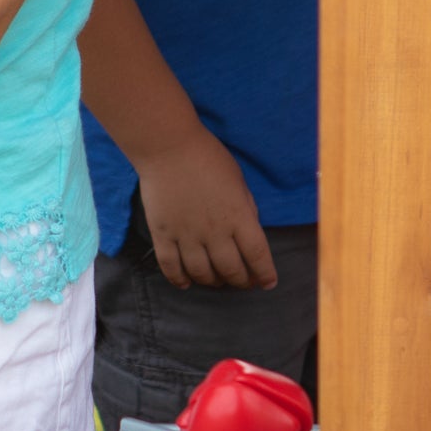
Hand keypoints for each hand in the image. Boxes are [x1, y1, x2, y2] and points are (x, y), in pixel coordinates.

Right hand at [133, 126, 276, 289]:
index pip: (257, 255)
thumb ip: (246, 209)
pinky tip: (186, 283)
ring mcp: (186, 235)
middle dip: (241, 281)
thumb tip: (249, 233)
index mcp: (238, 216)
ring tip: (217, 280)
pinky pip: (170, 267)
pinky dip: (179, 280)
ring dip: (213, 282)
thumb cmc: (209, 158)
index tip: (268, 283)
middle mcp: (214, 232)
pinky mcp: (163, 235)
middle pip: (231, 270)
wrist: (168, 147)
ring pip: (202, 273)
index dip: (265, 274)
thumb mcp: (239, 181)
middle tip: (243, 282)